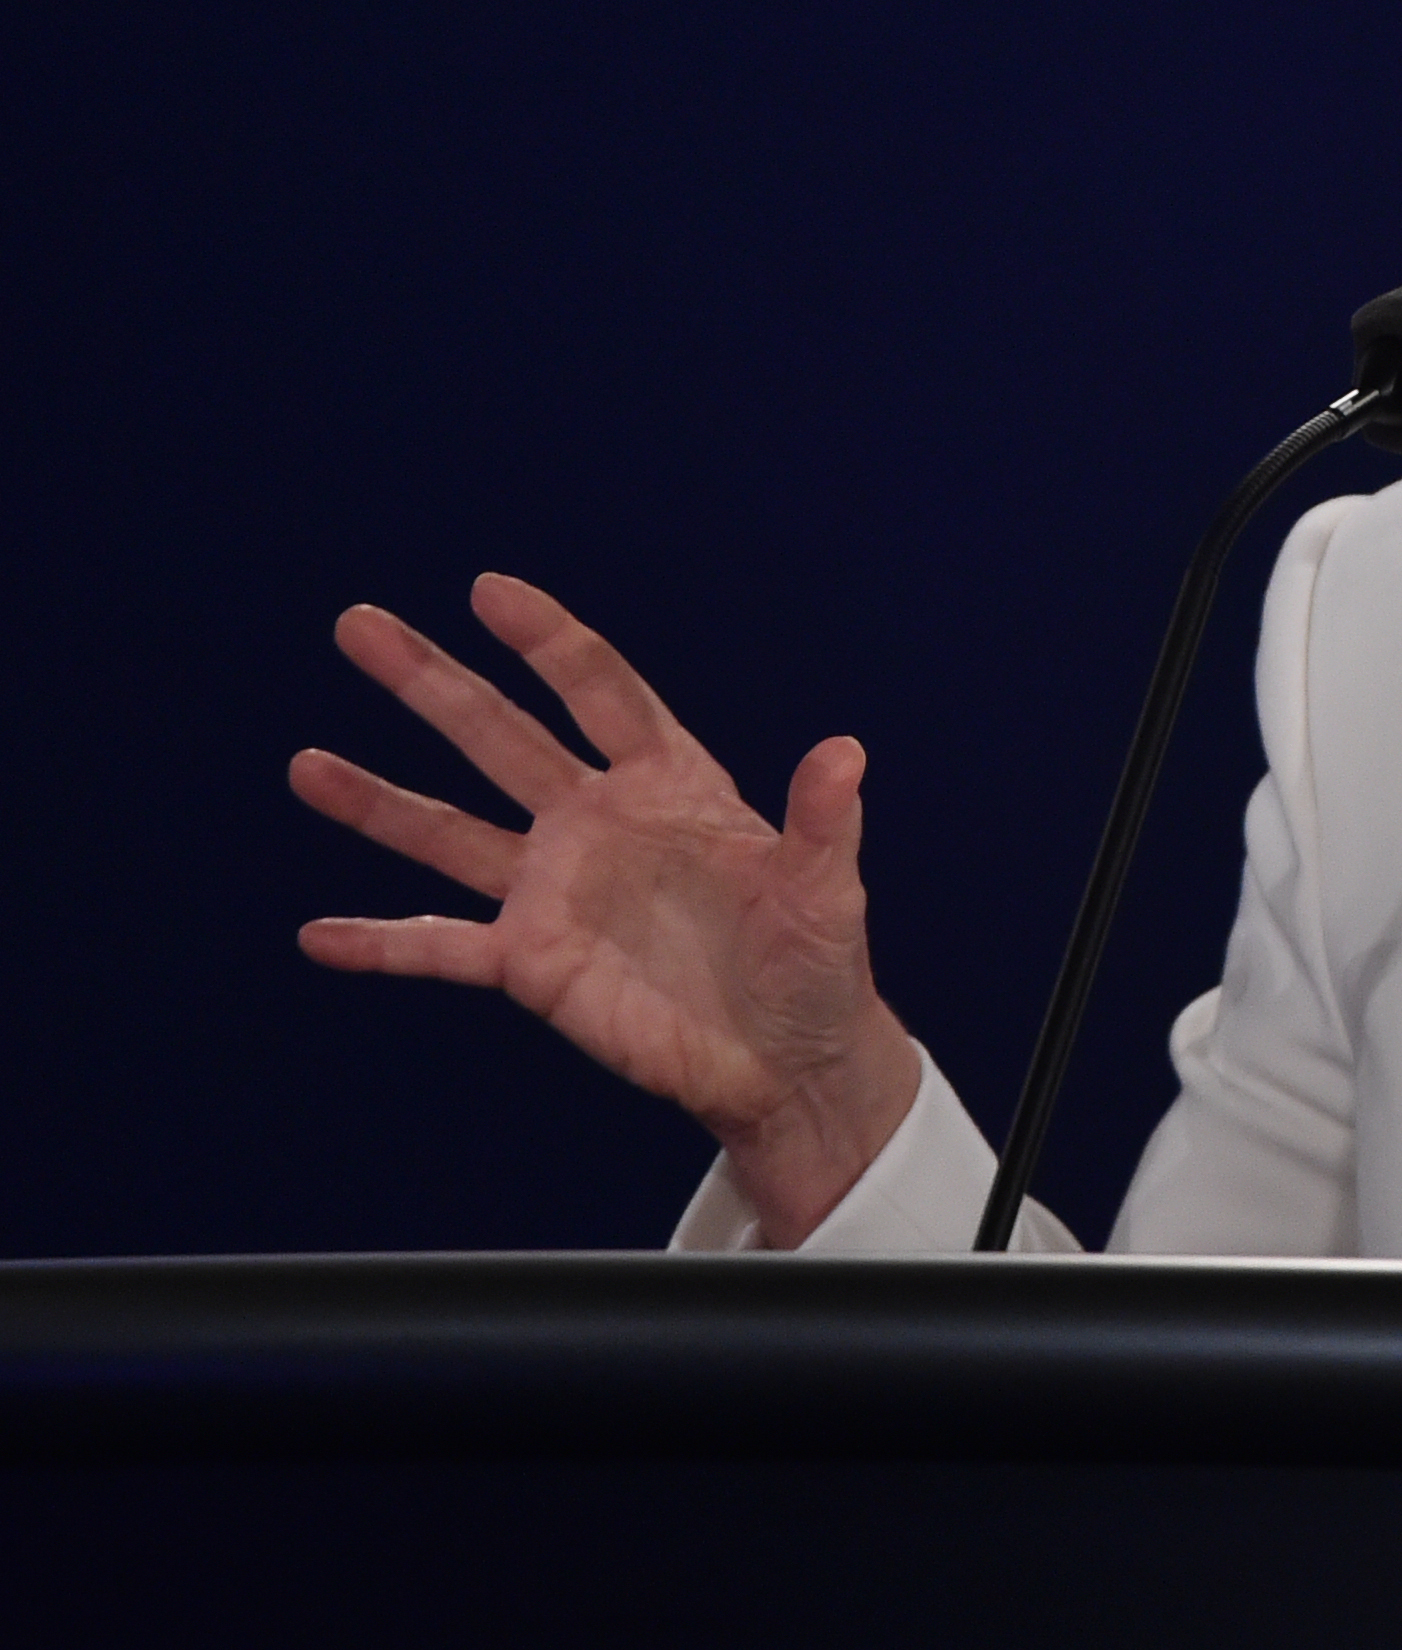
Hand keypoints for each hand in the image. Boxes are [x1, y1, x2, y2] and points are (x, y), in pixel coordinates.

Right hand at [292, 573, 919, 1244]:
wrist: (785, 1059)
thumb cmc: (814, 962)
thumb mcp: (826, 888)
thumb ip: (823, 820)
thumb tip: (846, 752)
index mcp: (669, 785)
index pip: (598, 691)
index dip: (547, 640)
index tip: (489, 590)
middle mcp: (597, 823)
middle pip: (500, 736)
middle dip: (431, 682)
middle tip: (358, 625)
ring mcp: (556, 890)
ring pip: (450, 831)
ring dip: (379, 802)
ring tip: (306, 765)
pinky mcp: (532, 962)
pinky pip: (441, 947)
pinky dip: (381, 942)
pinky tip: (318, 933)